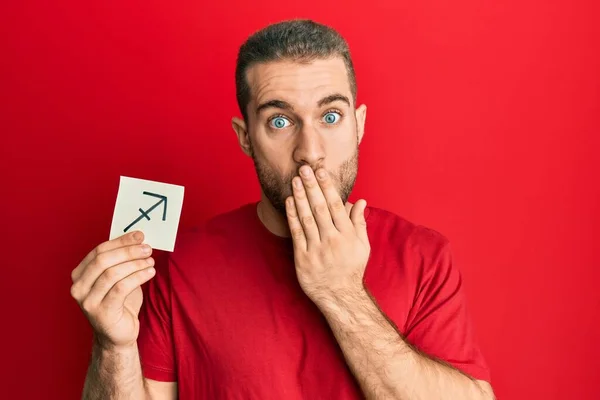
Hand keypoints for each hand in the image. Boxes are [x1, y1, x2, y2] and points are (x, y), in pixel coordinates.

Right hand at [70, 231, 155, 349]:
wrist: (118, 335)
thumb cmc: (120, 303)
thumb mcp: (118, 278)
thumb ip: (121, 260)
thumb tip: (138, 238)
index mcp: (80, 275)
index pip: (99, 251)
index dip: (120, 241)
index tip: (139, 235)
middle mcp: (78, 288)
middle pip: (104, 260)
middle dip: (128, 251)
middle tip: (147, 248)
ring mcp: (88, 302)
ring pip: (112, 274)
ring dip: (135, 264)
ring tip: (151, 260)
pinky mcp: (102, 312)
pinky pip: (121, 288)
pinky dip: (138, 277)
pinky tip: (150, 272)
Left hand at [285, 165, 369, 304]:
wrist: (339, 295)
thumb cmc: (351, 268)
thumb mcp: (362, 246)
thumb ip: (359, 222)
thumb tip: (360, 200)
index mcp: (347, 235)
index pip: (336, 206)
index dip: (327, 187)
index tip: (321, 171)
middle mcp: (332, 240)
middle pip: (319, 208)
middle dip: (311, 186)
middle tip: (304, 169)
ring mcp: (317, 249)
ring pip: (307, 218)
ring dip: (300, 197)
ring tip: (295, 180)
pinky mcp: (303, 258)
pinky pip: (296, 233)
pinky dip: (292, 216)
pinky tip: (289, 201)